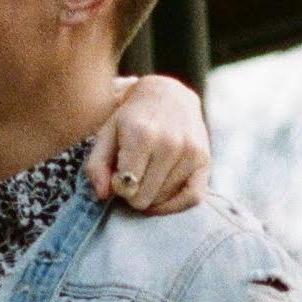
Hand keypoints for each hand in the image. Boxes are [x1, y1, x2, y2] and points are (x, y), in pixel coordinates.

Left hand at [84, 75, 210, 214]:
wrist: (168, 96)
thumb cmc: (131, 118)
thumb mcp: (106, 133)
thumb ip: (96, 164)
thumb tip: (102, 194)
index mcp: (142, 135)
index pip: (126, 187)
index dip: (117, 186)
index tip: (117, 175)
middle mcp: (169, 144)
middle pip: (144, 197)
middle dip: (133, 193)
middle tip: (133, 177)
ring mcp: (190, 152)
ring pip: (164, 200)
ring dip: (152, 195)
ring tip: (146, 178)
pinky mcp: (205, 160)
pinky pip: (192, 198)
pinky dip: (174, 206)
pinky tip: (162, 199)